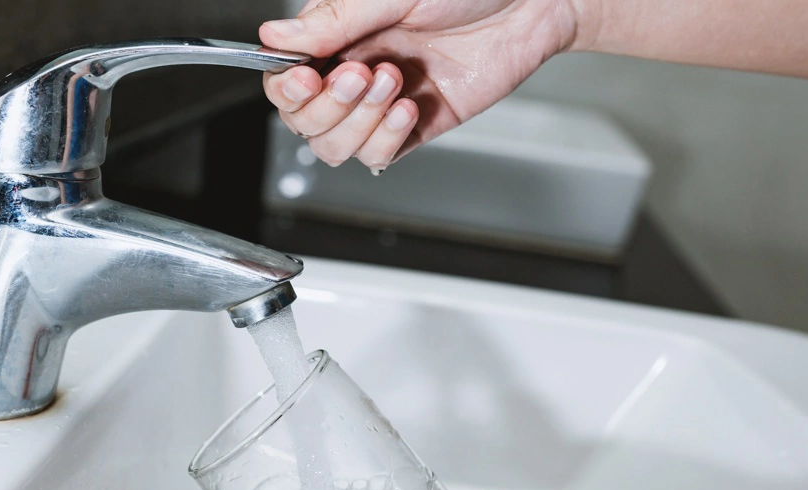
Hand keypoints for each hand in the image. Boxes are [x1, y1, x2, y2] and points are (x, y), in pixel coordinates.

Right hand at [259, 0, 587, 170]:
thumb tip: (275, 36)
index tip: (304, 77)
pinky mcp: (413, 126)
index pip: (285, 76)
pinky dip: (386, 139)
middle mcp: (353, 69)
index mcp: (339, 33)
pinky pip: (377, 156)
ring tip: (392, 82)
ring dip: (358, 121)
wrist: (532, 2)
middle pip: (304, 119)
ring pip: (334, 145)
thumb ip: (334, 19)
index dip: (286, 87)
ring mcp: (381, 103)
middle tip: (362, 73)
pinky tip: (408, 107)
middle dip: (328, 104)